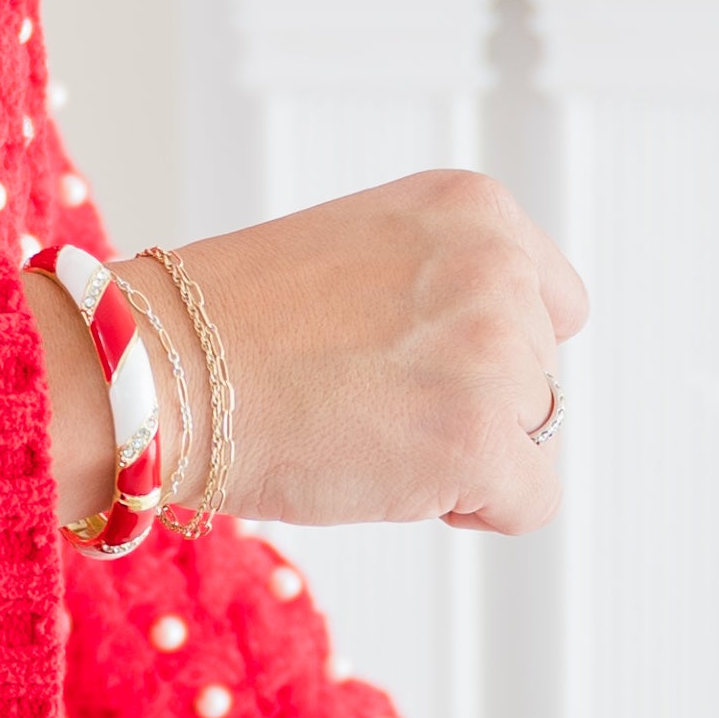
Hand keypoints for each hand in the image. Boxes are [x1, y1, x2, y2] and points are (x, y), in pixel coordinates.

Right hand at [156, 169, 583, 537]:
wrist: (163, 368)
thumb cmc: (234, 322)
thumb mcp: (367, 250)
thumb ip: (447, 284)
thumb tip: (503, 362)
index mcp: (470, 208)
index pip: (555, 303)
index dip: (493, 349)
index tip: (422, 362)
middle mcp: (496, 269)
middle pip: (539, 376)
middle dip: (468, 403)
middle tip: (367, 398)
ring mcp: (494, 353)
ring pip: (533, 439)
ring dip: (463, 452)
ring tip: (366, 431)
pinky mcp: (479, 440)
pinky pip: (530, 502)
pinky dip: (476, 509)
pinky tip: (398, 482)